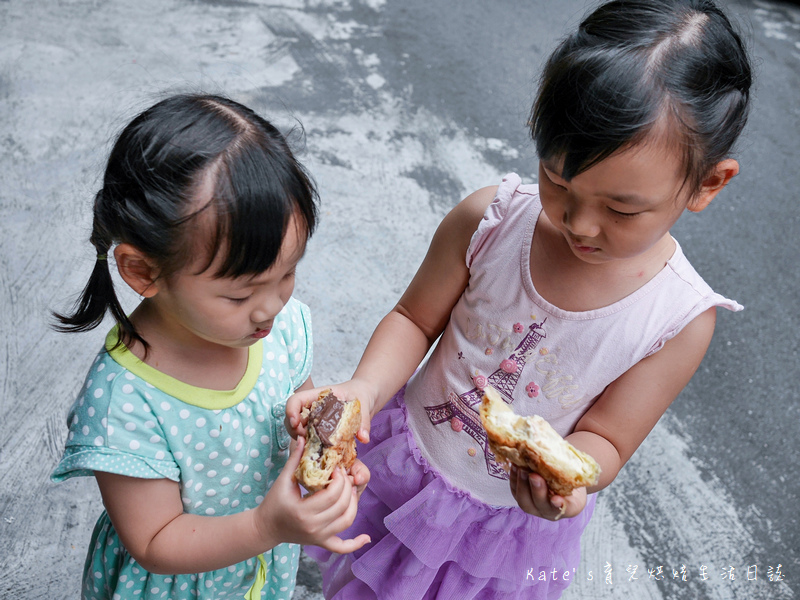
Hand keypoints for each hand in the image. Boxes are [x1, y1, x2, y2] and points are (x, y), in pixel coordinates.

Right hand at [254, 436, 370, 553]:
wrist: (265, 527)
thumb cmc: (273, 502)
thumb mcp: (283, 480)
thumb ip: (295, 459)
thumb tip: (304, 438)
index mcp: (303, 511)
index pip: (331, 495)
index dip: (339, 479)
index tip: (337, 468)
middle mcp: (312, 527)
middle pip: (342, 506)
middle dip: (347, 487)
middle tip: (344, 475)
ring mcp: (318, 537)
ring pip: (347, 521)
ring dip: (353, 504)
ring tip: (351, 490)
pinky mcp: (320, 542)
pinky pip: (341, 547)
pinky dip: (355, 544)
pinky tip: (367, 537)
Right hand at [285, 381, 374, 443]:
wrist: (366, 397)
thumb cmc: (362, 394)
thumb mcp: (364, 403)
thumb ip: (363, 421)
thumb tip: (363, 438)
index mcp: (318, 396)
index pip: (296, 400)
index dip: (291, 411)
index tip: (296, 423)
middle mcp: (313, 409)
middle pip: (292, 418)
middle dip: (295, 431)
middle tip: (307, 439)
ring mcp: (315, 421)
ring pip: (298, 431)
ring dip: (302, 440)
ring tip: (316, 446)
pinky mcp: (320, 432)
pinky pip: (310, 440)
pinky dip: (311, 446)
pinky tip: (321, 451)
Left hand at [509, 465, 586, 520]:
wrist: (565, 481)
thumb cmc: (573, 478)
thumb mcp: (576, 476)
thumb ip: (570, 473)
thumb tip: (559, 457)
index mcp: (567, 508)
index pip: (562, 509)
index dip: (558, 505)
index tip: (556, 499)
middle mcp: (548, 511)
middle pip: (539, 505)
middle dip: (536, 490)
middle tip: (533, 475)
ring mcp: (533, 507)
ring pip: (524, 501)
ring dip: (522, 483)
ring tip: (520, 468)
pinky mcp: (522, 498)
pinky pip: (515, 491)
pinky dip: (514, 479)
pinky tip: (514, 466)